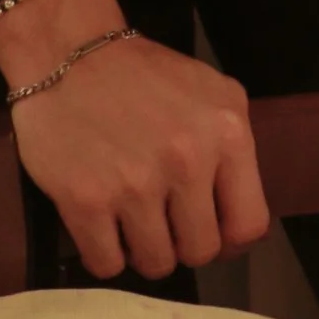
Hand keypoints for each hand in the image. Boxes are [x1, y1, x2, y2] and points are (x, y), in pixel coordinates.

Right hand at [0, 10, 269, 281]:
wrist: (69, 52)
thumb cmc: (144, 76)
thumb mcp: (212, 95)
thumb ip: (231, 151)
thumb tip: (234, 217)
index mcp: (227, 134)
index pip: (249, 225)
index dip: (229, 239)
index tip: (211, 232)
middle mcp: (187, 161)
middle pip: (201, 250)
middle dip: (183, 243)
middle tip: (163, 222)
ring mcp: (135, 184)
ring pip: (156, 264)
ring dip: (143, 251)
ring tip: (131, 222)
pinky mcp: (86, 200)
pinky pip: (107, 265)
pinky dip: (105, 254)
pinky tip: (102, 227)